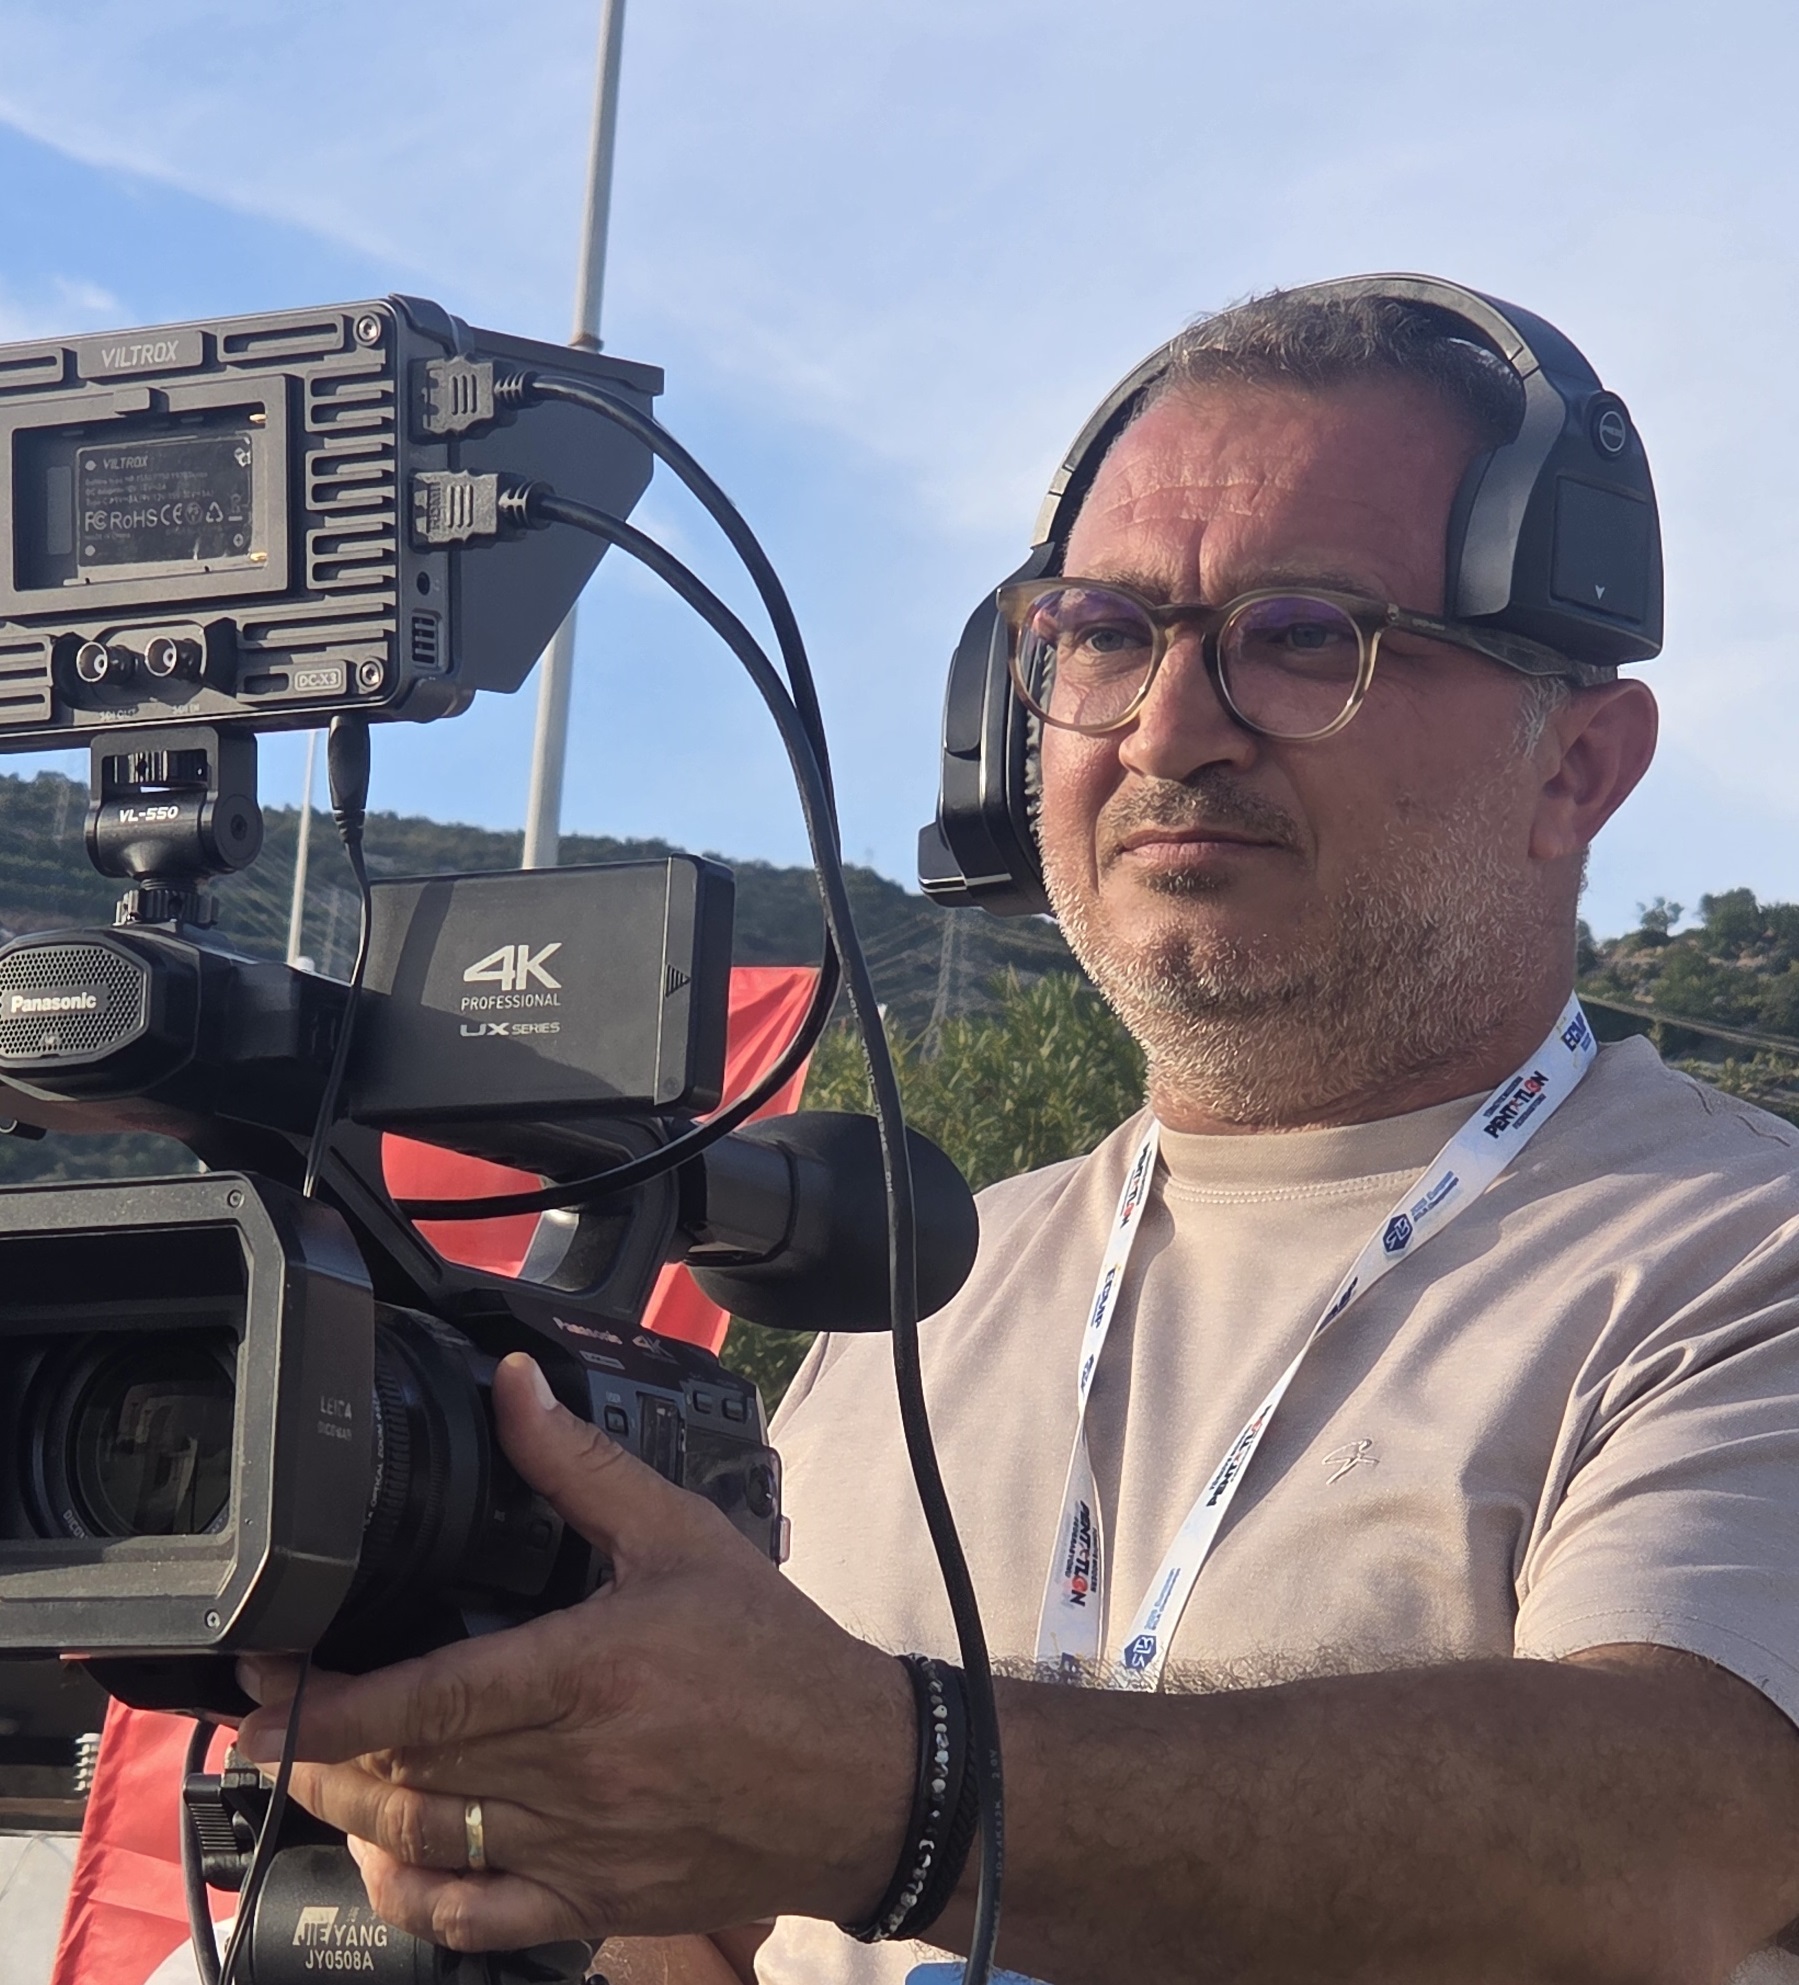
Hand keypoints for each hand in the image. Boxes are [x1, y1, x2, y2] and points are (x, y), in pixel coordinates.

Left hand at [236, 1353, 913, 1952]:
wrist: (860, 1777)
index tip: (268, 1686)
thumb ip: (582, 1464)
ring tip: (313, 1773)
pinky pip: (478, 1923)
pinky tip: (390, 1859)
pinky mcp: (595, 1904)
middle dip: (315, 1750)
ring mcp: (578, 1850)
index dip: (329, 1702)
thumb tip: (514, 1387)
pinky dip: (415, 1896)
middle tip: (269, 1717)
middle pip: (403, 1775)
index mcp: (587, 1673)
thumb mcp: (684, 1536)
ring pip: (424, 1845)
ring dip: (349, 1814)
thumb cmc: (777, 1656)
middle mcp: (572, 1772)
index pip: (426, 1699)